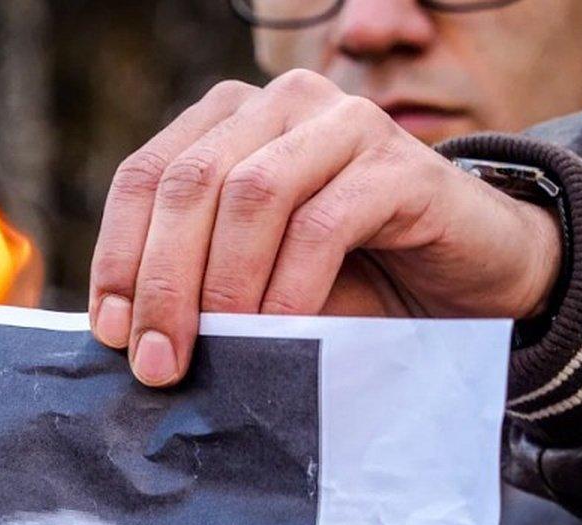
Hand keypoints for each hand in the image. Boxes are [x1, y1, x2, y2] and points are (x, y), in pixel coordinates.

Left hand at [87, 69, 562, 386]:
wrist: (471, 279)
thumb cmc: (355, 282)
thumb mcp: (259, 280)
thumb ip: (199, 285)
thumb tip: (126, 337)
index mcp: (231, 121)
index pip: (148, 176)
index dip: (118, 255)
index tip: (110, 332)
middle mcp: (281, 103)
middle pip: (191, 183)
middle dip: (162, 281)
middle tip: (157, 363)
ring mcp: (342, 123)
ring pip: (250, 194)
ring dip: (221, 285)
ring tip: (214, 354)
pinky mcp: (398, 164)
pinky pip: (322, 223)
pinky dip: (289, 287)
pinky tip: (279, 334)